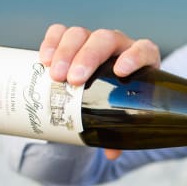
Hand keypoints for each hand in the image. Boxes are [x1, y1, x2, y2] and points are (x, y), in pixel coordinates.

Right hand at [38, 24, 161, 160]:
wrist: (108, 85)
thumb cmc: (121, 100)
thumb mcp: (125, 113)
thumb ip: (121, 131)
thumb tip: (111, 154)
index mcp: (141, 60)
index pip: (143, 50)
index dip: (134, 57)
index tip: (121, 71)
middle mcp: (119, 45)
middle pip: (104, 40)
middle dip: (87, 58)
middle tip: (73, 80)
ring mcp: (94, 39)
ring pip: (80, 34)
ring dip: (65, 51)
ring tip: (54, 74)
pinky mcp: (73, 38)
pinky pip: (60, 31)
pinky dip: (51, 42)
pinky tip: (43, 59)